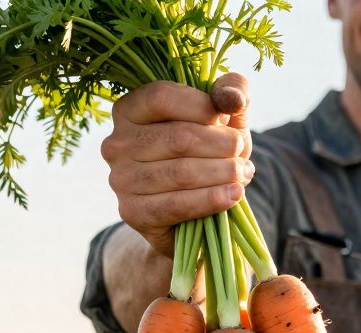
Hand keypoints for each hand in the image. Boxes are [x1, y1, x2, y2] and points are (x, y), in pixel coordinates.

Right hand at [100, 73, 253, 256]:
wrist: (193, 211)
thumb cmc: (207, 152)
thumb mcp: (222, 117)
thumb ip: (232, 91)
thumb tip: (233, 98)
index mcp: (128, 110)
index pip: (162, 97)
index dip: (202, 106)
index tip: (229, 118)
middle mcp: (116, 143)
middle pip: (178, 137)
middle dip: (221, 145)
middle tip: (242, 153)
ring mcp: (120, 180)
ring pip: (181, 172)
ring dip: (223, 173)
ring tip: (243, 174)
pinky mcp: (132, 212)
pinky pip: (178, 204)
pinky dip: (212, 199)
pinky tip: (234, 194)